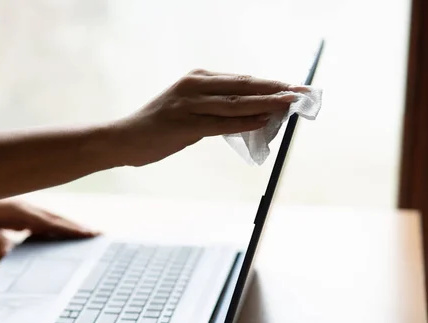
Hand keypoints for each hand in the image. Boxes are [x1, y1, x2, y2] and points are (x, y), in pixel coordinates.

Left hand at [0, 200, 98, 254]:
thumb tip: (11, 254)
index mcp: (19, 210)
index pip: (49, 222)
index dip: (69, 228)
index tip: (87, 233)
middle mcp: (26, 208)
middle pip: (57, 219)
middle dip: (78, 226)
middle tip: (98, 234)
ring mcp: (25, 210)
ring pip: (53, 219)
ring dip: (71, 226)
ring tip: (89, 234)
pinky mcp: (22, 215)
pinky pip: (44, 222)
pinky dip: (58, 227)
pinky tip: (65, 234)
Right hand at [112, 69, 296, 166]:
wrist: (124, 139)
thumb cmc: (158, 127)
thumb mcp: (188, 110)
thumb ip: (215, 110)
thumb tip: (250, 116)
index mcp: (198, 79)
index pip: (242, 79)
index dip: (270, 83)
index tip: (294, 86)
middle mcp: (195, 86)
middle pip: (244, 85)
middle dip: (276, 88)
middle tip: (303, 92)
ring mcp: (190, 104)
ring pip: (236, 102)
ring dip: (267, 102)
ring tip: (291, 103)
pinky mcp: (185, 124)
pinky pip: (221, 123)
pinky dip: (245, 121)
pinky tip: (264, 120)